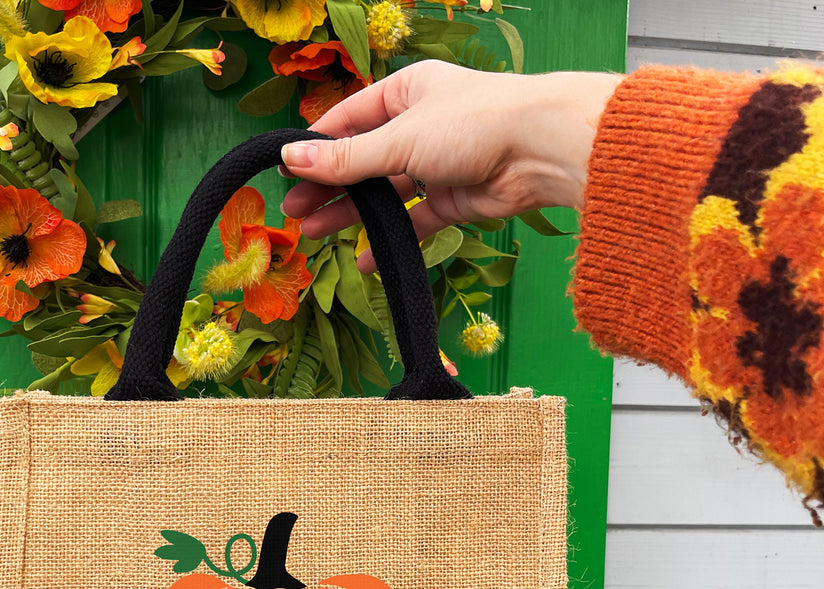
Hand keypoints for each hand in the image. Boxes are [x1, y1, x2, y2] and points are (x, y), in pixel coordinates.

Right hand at [280, 61, 621, 267]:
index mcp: (406, 92)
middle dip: (329, 187)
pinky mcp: (453, 200)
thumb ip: (346, 159)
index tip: (285, 171)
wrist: (539, 151)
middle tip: (294, 213)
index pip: (349, 120)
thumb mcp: (398, 139)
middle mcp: (419, 125)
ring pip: (385, 193)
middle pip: (363, 160)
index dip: (316, 147)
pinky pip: (413, 222)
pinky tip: (365, 260)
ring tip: (315, 234)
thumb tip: (291, 158)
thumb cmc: (472, 124)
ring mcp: (436, 165)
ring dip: (352, 215)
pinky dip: (391, 240)